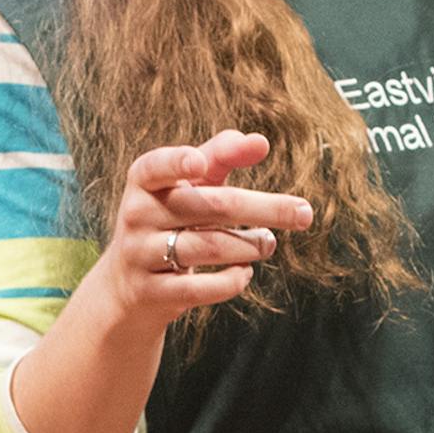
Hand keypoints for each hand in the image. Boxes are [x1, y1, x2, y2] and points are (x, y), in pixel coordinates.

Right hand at [92, 131, 311, 332]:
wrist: (128, 285)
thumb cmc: (169, 220)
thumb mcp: (188, 185)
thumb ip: (220, 156)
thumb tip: (259, 141)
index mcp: (144, 182)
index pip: (155, 166)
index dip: (176, 162)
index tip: (200, 161)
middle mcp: (136, 215)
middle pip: (208, 206)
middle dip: (263, 208)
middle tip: (304, 213)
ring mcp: (140, 254)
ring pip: (208, 247)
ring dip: (250, 246)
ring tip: (268, 242)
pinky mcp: (151, 291)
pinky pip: (198, 288)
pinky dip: (231, 280)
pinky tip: (245, 271)